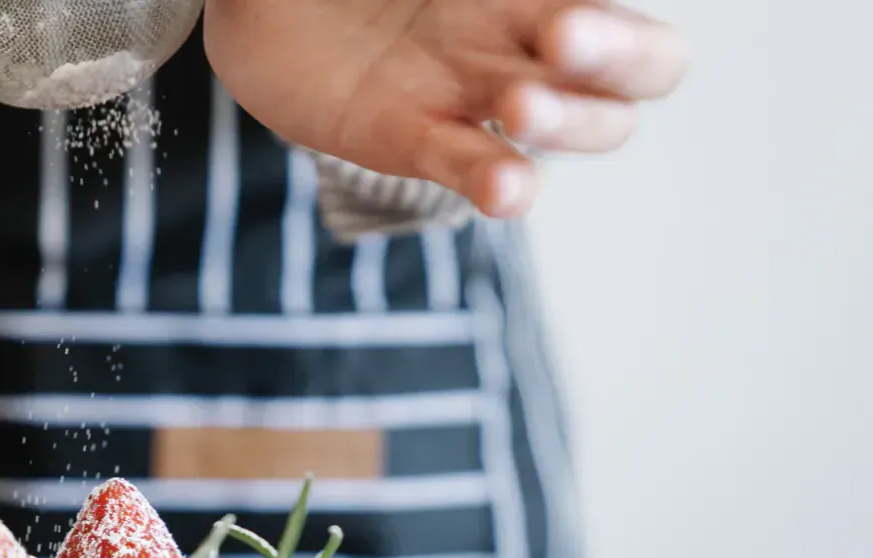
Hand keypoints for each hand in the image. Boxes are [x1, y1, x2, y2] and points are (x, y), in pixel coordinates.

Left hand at [203, 0, 688, 217]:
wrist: (268, 3)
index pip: (638, 32)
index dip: (630, 35)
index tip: (575, 20)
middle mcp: (521, 45)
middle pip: (626, 80)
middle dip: (612, 61)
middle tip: (562, 42)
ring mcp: (470, 98)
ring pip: (559, 127)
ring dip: (558, 123)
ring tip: (519, 107)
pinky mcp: (408, 139)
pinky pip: (466, 165)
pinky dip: (492, 180)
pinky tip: (504, 190)